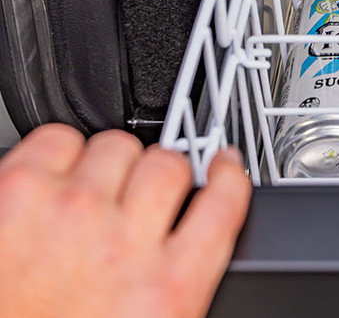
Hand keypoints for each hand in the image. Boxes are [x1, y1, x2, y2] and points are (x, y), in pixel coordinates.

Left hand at [0, 124, 250, 317]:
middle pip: (171, 164)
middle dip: (156, 178)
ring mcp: (70, 211)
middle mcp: (124, 243)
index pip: (225, 199)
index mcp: (168, 289)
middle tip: (135, 201)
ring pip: (118, 145)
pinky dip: (59, 152)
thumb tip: (190, 239)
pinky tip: (53, 180)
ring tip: (89, 194)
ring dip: (110, 164)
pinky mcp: (15, 191)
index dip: (228, 175)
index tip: (223, 167)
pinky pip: (59, 138)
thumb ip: (176, 283)